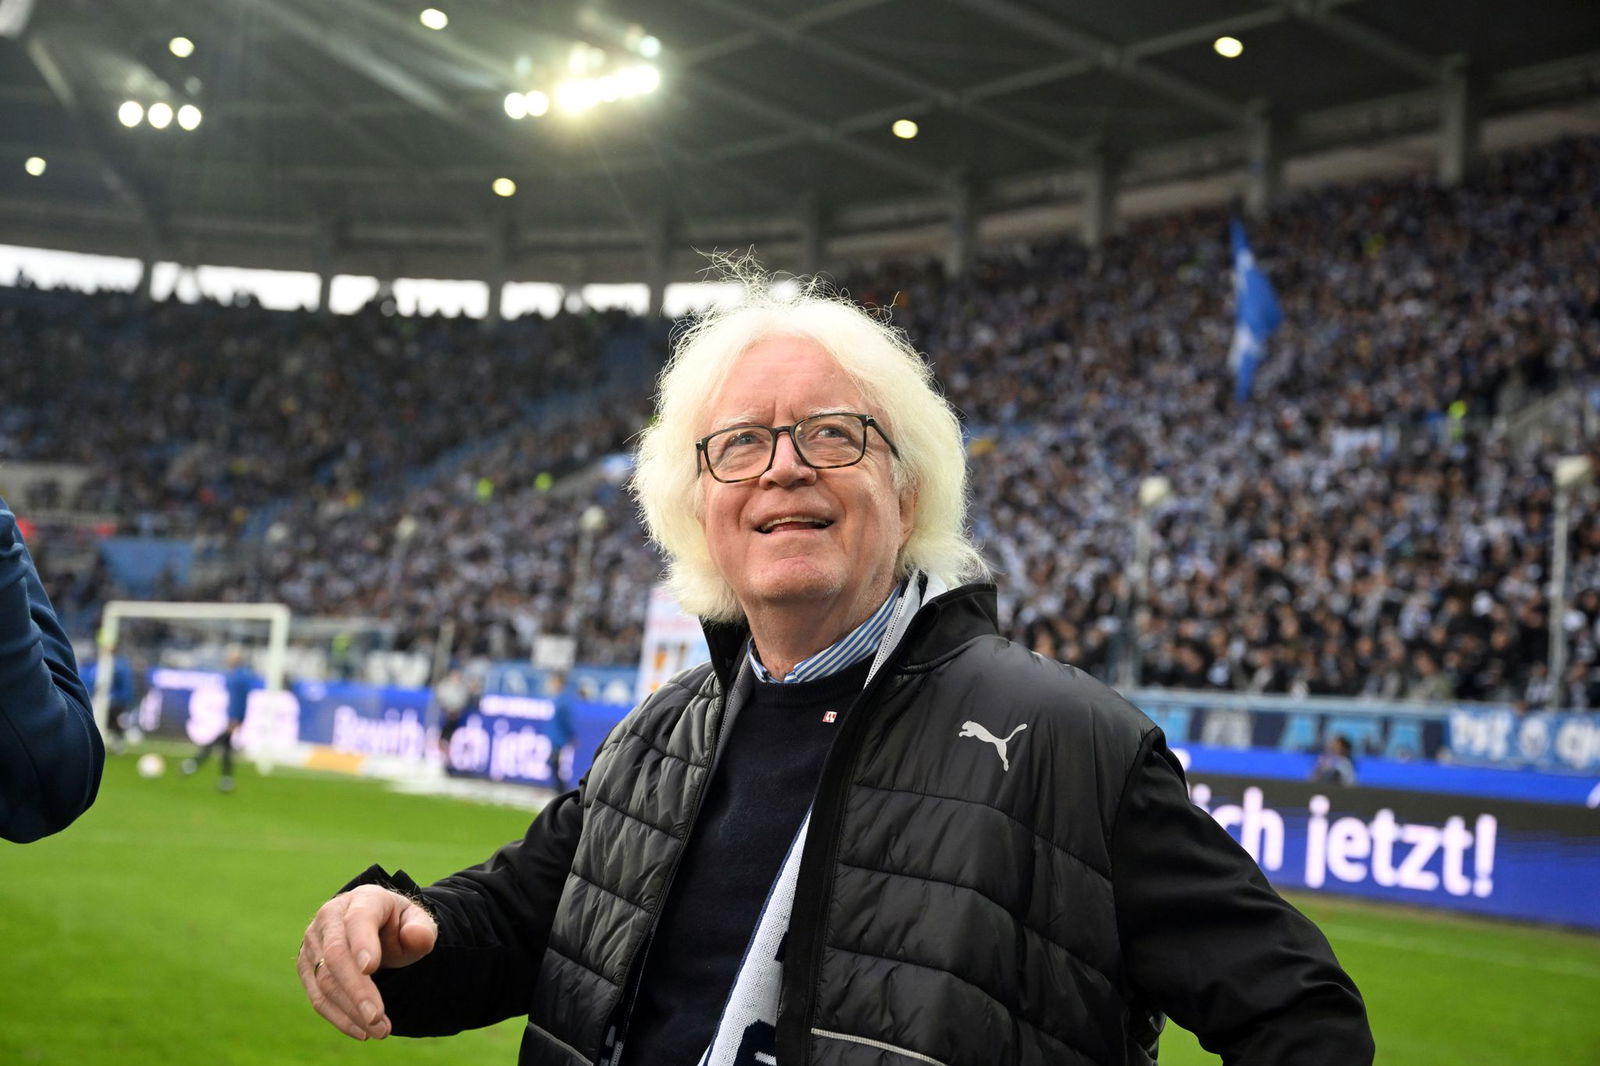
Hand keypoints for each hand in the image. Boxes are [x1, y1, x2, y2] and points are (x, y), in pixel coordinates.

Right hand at [297, 885, 437, 1039]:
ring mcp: (313, 941)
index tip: (371, 968)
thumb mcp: (417, 922)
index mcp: (363, 898)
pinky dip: (338, 1016)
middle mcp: (330, 916)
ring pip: (324, 980)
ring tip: (379, 1030)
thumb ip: (421, 929)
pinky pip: (317, 996)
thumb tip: (414, 937)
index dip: (362, 943)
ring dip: (350, 1010)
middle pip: (336, 954)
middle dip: (356, 989)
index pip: (358, 920)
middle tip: (377, 1018)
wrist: (375, 926)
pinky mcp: (306, 965)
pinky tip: (361, 1031)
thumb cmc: (398, 925)